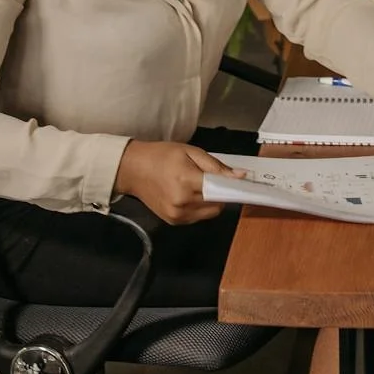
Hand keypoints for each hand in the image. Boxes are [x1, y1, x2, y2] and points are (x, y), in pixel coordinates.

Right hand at [114, 141, 246, 224]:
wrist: (132, 169)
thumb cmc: (161, 156)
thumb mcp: (190, 151)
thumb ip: (216, 166)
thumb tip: (239, 176)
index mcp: (186, 181)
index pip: (220, 190)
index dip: (232, 187)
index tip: (240, 183)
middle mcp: (182, 202)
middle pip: (218, 204)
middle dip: (220, 192)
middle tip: (210, 179)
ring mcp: (177, 215)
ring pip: (210, 213)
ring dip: (210, 201)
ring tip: (195, 185)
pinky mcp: (173, 221)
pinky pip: (198, 217)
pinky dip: (199, 207)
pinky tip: (188, 194)